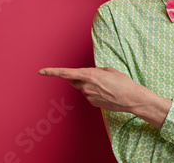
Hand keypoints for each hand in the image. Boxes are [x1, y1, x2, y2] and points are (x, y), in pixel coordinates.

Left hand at [38, 67, 170, 128]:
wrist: (131, 98)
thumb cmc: (123, 82)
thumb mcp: (109, 70)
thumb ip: (96, 71)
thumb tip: (89, 74)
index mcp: (89, 75)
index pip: (66, 73)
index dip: (52, 72)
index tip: (41, 71)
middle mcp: (86, 86)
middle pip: (74, 81)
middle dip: (78, 77)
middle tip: (94, 76)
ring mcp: (89, 96)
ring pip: (84, 88)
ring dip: (91, 85)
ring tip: (107, 86)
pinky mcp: (93, 104)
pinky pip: (90, 95)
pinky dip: (96, 93)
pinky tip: (107, 93)